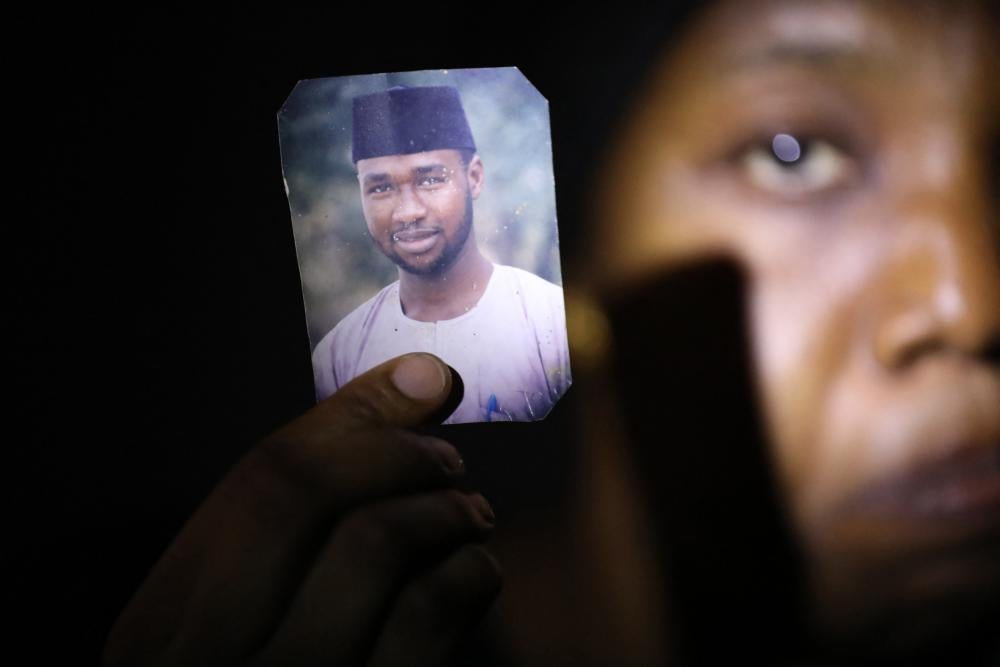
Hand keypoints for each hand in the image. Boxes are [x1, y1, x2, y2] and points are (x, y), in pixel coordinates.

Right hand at [103, 353, 500, 666]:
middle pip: (309, 495)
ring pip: (376, 546)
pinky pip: (429, 624)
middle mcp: (208, 660)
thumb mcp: (232, 623)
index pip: (261, 479)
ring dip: (446, 509)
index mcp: (161, 627)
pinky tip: (474, 572)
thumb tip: (413, 383)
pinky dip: (469, 576)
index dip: (357, 418)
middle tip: (447, 455)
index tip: (422, 385)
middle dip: (397, 452)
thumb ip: (288, 520)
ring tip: (469, 512)